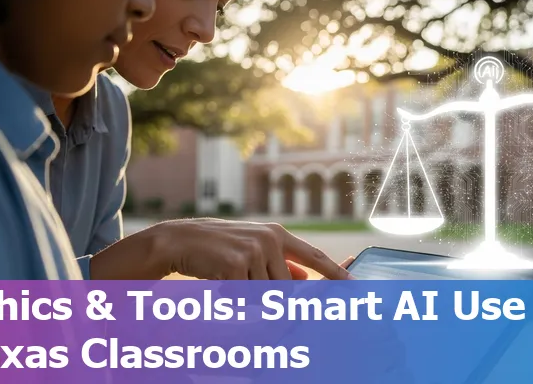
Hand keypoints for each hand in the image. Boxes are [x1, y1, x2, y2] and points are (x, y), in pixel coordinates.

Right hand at [90, 218, 354, 280]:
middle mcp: (271, 240)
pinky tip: (218, 279)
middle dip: (266, 293)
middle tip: (239, 279)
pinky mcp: (237, 264)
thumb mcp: (253, 248)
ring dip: (246, 294)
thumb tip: (305, 280)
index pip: (314, 256)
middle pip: (285, 287)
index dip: (334, 273)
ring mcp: (255, 251)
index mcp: (278, 234)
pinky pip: (244, 297)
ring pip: (264, 294)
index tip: (352, 284)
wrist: (180, 239)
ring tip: (227, 276)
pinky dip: (231, 296)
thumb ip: (281, 263)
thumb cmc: (219, 246)